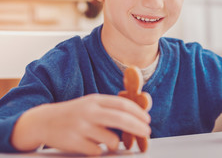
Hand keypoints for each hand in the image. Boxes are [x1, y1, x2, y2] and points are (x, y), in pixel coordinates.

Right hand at [11, 94, 150, 155]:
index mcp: (95, 100)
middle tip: (147, 132)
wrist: (44, 121)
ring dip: (116, 143)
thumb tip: (136, 114)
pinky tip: (92, 145)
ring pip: (111, 139)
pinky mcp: (74, 142)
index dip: (138, 113)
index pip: (123, 104)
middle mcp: (89, 112)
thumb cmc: (74, 113)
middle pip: (121, 119)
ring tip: (111, 142)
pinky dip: (100, 150)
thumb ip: (110, 107)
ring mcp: (81, 127)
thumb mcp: (91, 104)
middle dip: (138, 127)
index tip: (147, 120)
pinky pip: (97, 151)